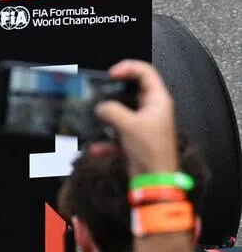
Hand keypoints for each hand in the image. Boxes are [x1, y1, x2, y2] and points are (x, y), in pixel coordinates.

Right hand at [95, 60, 178, 177]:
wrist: (154, 184)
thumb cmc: (150, 152)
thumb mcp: (129, 126)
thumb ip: (111, 110)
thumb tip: (100, 107)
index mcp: (158, 101)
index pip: (145, 72)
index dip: (127, 67)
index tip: (110, 74)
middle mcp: (152, 110)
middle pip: (131, 89)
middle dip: (112, 91)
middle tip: (99, 92)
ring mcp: (143, 124)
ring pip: (122, 109)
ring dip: (107, 114)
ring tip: (95, 116)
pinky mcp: (135, 137)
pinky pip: (117, 130)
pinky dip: (106, 138)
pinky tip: (96, 147)